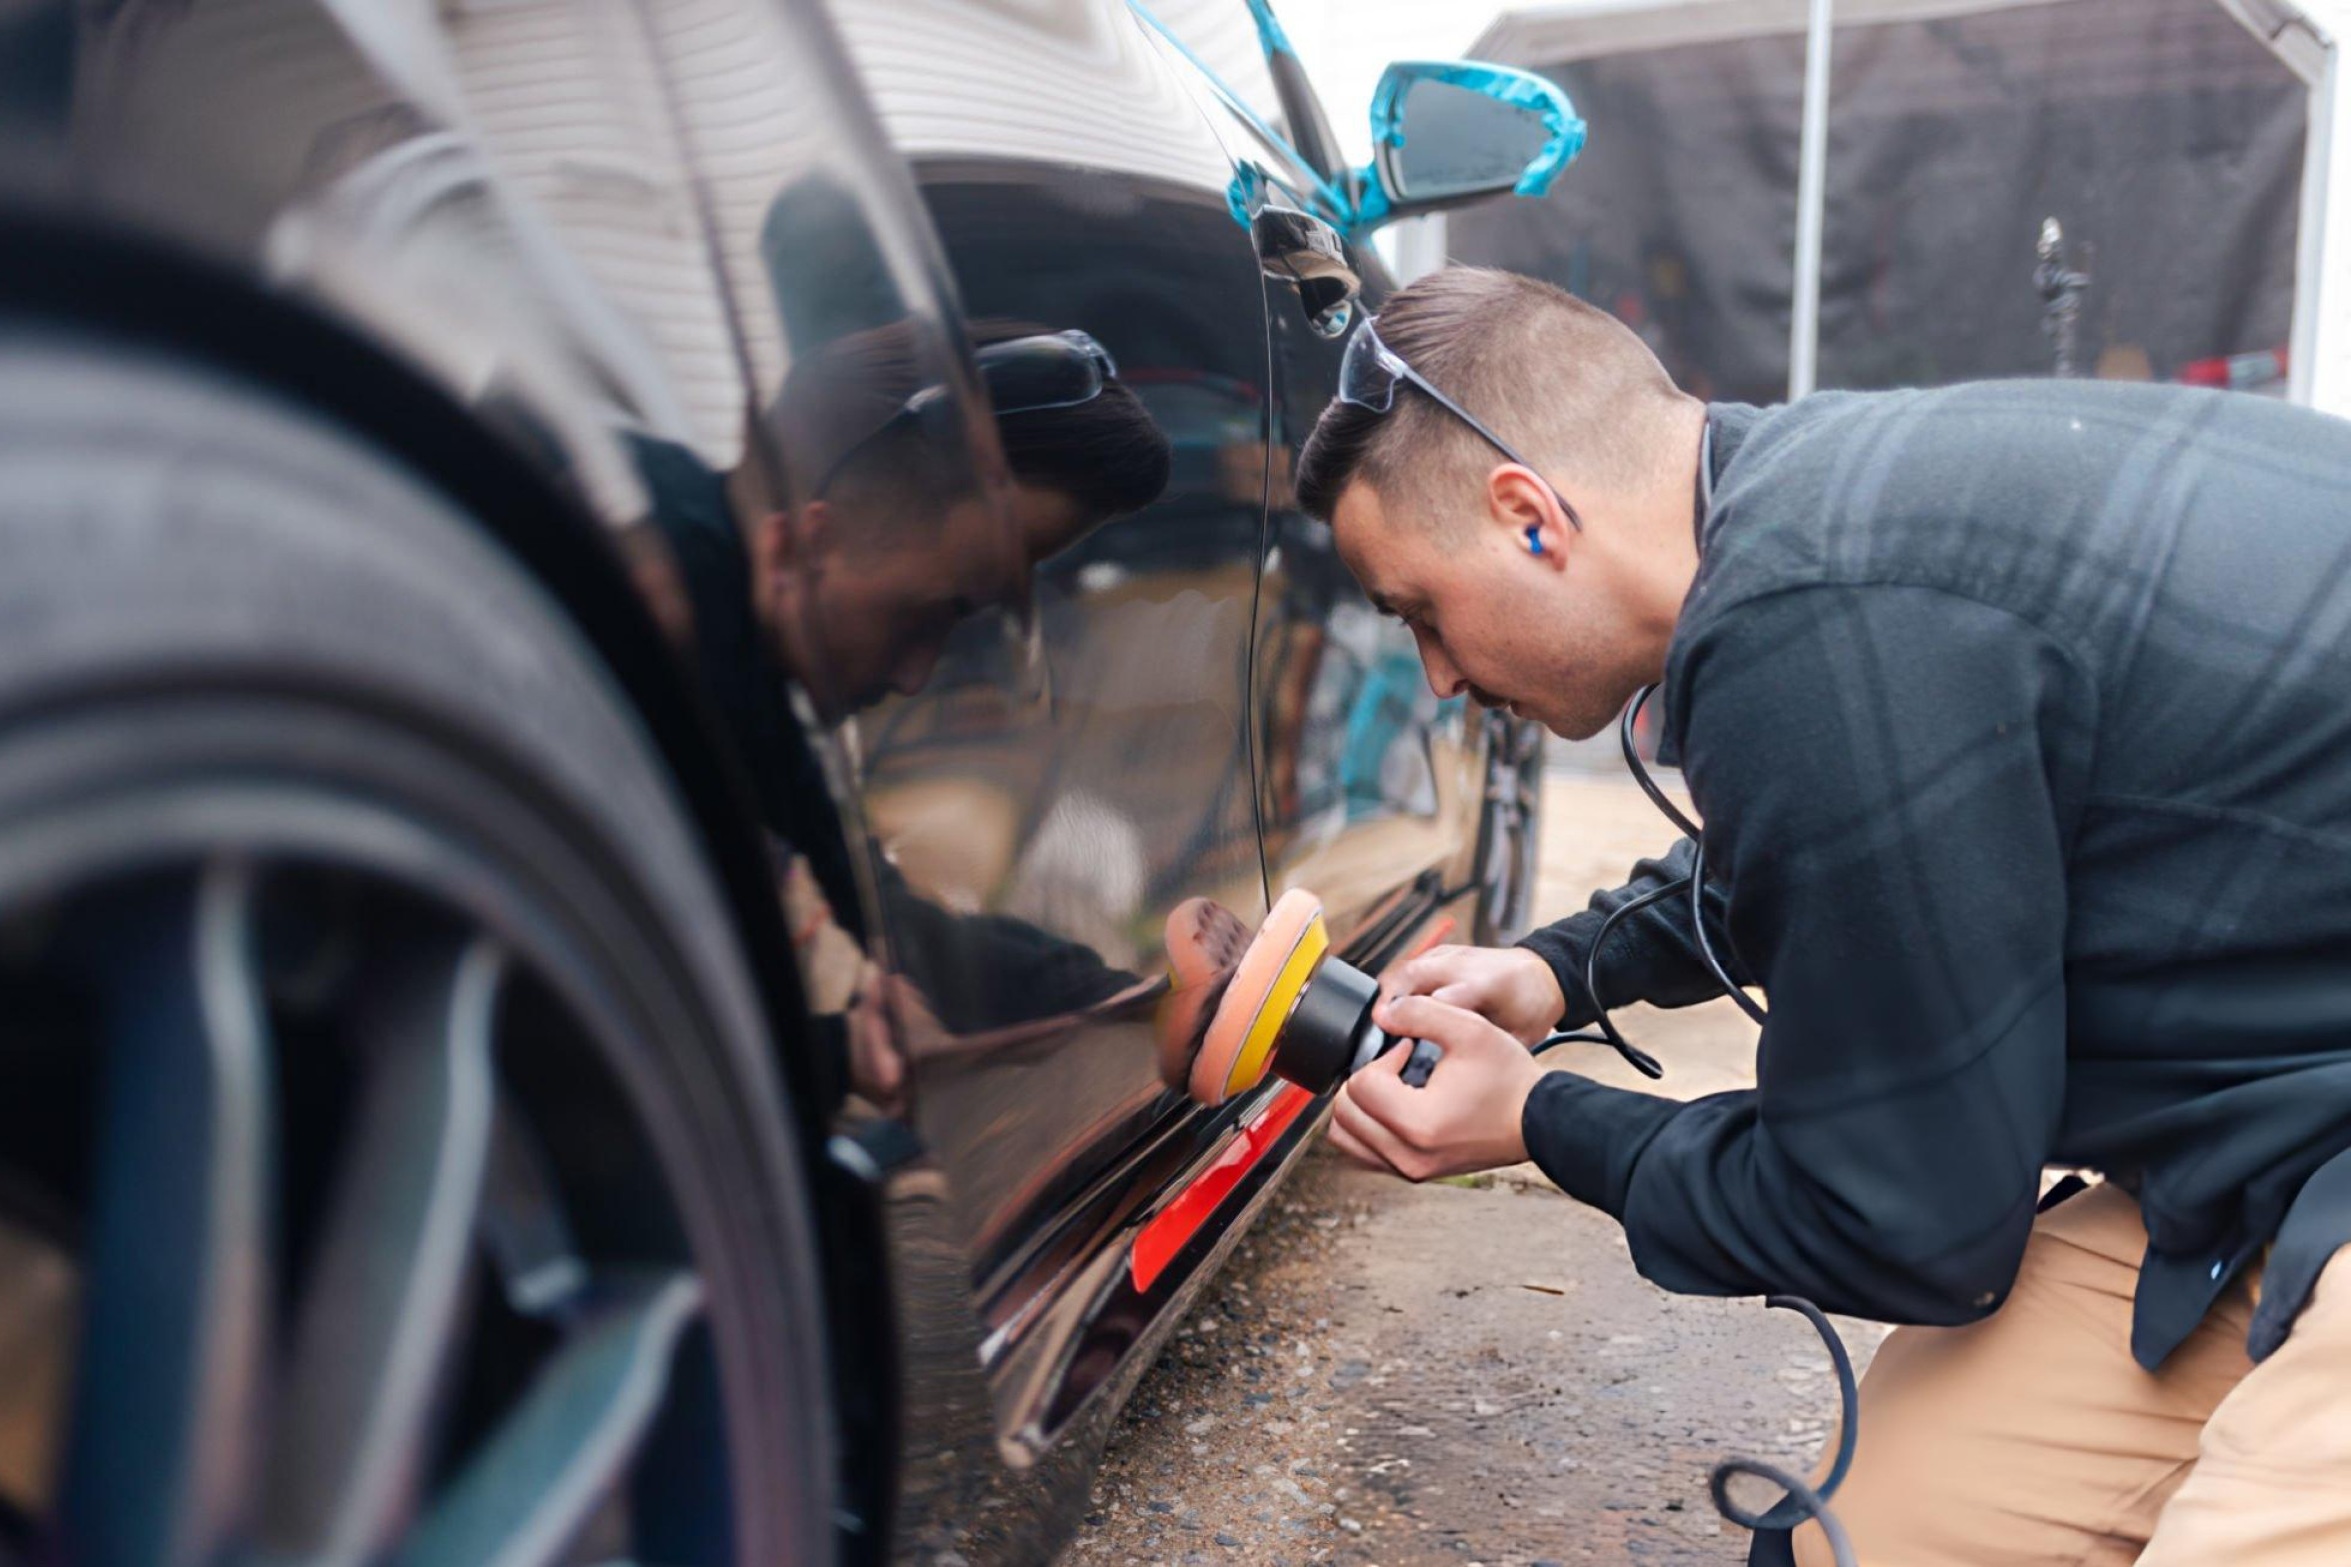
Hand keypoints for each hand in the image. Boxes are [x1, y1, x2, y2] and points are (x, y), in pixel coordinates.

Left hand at [1327, 996, 1546, 1181]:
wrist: (1540, 1120)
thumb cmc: (1509, 1080)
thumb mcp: (1469, 1029)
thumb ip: (1419, 1012)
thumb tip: (1382, 1014)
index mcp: (1417, 1124)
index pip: (1360, 1085)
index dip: (1380, 1058)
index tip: (1408, 1050)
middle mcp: (1408, 1156)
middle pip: (1345, 1113)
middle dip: (1365, 1080)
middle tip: (1398, 1066)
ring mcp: (1410, 1170)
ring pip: (1347, 1137)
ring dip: (1361, 1105)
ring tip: (1394, 1086)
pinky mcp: (1415, 1173)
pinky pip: (1365, 1151)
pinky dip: (1370, 1126)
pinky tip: (1400, 1105)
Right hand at [1377, 943, 1564, 1046]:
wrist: (1540, 975)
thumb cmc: (1529, 1010)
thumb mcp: (1521, 1036)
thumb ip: (1491, 1049)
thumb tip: (1457, 1072)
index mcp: (1489, 986)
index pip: (1447, 997)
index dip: (1419, 1013)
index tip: (1394, 1030)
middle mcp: (1467, 965)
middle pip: (1417, 975)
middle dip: (1392, 1000)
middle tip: (1376, 1029)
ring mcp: (1452, 955)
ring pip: (1408, 967)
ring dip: (1388, 992)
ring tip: (1376, 1022)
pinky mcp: (1442, 953)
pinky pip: (1410, 965)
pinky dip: (1395, 985)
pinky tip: (1388, 1008)